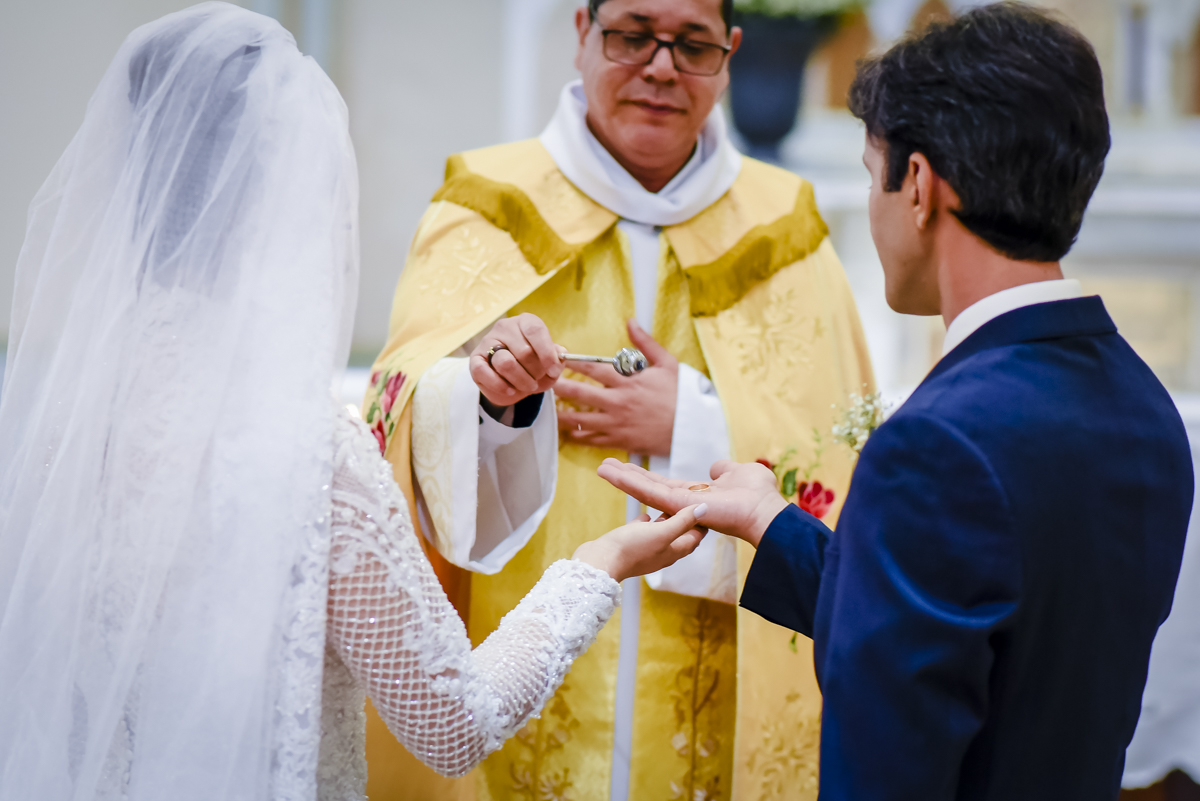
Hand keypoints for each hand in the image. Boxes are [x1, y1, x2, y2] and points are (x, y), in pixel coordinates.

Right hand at [470, 313, 563, 407]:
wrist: (510, 384)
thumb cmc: (532, 368)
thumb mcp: (548, 364)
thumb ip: (556, 358)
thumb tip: (560, 354)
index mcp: (525, 322)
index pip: (536, 330)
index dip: (547, 353)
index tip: (554, 371)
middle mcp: (505, 327)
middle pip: (524, 351)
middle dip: (536, 372)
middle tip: (538, 380)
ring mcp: (487, 342)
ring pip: (506, 363)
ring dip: (521, 381)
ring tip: (527, 386)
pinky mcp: (475, 360)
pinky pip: (485, 373)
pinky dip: (501, 386)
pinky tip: (510, 390)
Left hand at [555, 320, 677, 455]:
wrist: (691, 428)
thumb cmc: (681, 395)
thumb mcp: (667, 363)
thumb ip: (646, 343)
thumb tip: (631, 321)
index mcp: (628, 382)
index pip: (594, 369)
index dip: (574, 362)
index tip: (559, 357)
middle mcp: (618, 402)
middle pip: (580, 393)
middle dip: (560, 387)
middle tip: (544, 382)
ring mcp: (617, 423)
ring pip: (582, 419)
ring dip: (564, 414)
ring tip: (552, 410)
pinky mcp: (620, 440)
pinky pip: (593, 439)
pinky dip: (580, 436)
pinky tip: (570, 432)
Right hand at [573, 504, 708, 582]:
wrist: (600, 561)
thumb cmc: (632, 548)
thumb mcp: (662, 532)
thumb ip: (683, 521)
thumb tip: (704, 509)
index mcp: (674, 551)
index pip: (695, 537)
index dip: (701, 523)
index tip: (704, 507)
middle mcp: (662, 553)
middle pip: (680, 536)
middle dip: (686, 521)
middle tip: (689, 504)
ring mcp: (645, 551)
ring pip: (661, 534)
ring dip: (666, 521)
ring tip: (669, 506)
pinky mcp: (630, 547)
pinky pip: (643, 533)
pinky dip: (647, 523)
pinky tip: (645, 514)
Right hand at [596, 459, 789, 547]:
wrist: (763, 511)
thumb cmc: (757, 495)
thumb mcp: (738, 472)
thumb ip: (724, 470)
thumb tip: (716, 469)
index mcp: (695, 497)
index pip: (664, 486)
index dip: (646, 476)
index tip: (629, 467)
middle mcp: (683, 504)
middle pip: (649, 488)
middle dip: (628, 476)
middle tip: (607, 466)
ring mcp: (677, 507)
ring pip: (644, 490)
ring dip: (622, 478)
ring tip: (602, 467)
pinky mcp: (675, 505)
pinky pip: (647, 491)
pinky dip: (628, 481)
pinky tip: (612, 472)